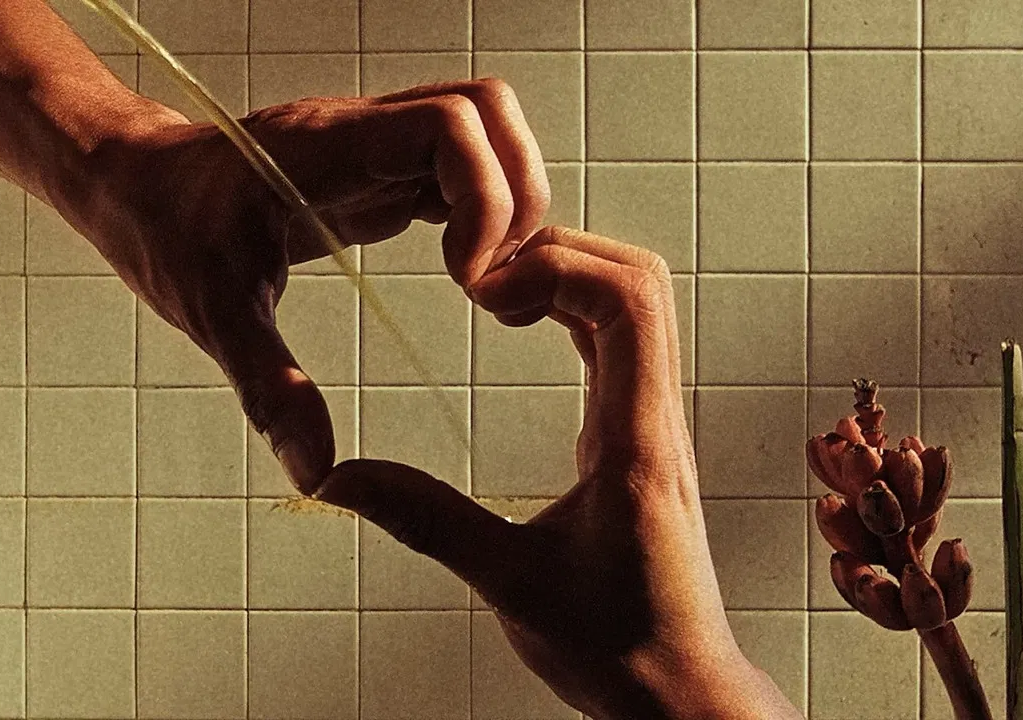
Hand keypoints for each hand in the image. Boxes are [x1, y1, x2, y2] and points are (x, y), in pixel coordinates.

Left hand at [74, 79, 548, 489]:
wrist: (133, 184)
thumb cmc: (162, 227)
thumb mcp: (212, 312)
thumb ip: (269, 388)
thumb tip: (319, 473)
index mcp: (327, 148)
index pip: (451, 123)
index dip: (486, 195)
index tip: (468, 275)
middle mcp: (361, 131)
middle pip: (487, 113)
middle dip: (516, 194)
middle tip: (496, 281)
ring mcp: (375, 144)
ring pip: (485, 132)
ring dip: (509, 200)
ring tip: (490, 279)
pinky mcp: (380, 167)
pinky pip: (461, 167)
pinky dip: (486, 212)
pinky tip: (471, 271)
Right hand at [317, 227, 800, 719]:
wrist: (680, 690)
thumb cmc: (617, 647)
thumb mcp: (507, 582)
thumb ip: (424, 520)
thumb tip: (342, 477)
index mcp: (636, 443)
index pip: (628, 303)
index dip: (556, 268)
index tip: (486, 292)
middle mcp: (656, 420)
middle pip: (639, 279)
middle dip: (559, 253)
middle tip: (484, 280)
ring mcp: (655, 422)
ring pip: (636, 301)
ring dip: (568, 275)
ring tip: (497, 294)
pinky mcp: (641, 434)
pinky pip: (623, 338)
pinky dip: (575, 309)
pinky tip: (526, 324)